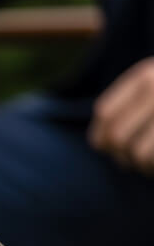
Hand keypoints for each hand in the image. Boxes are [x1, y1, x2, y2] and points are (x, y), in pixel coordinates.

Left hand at [89, 58, 153, 172]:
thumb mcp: (152, 87)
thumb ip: (129, 104)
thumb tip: (98, 143)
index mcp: (144, 76)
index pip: (105, 112)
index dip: (100, 136)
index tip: (104, 147)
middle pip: (117, 136)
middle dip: (120, 155)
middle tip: (127, 161)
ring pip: (137, 153)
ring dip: (140, 165)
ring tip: (147, 165)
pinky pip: (152, 159)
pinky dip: (152, 169)